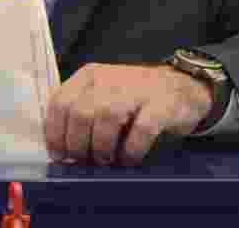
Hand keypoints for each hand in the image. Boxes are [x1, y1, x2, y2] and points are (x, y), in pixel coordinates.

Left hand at [44, 63, 212, 165]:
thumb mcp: (102, 96)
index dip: (55, 133)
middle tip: (84, 161)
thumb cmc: (136, 98)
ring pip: (106, 117)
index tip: (58, 155)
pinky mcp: (161, 104)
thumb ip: (82, 114)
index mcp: (89, 76)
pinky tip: (130, 159)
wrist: (184, 86)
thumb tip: (62, 150)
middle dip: (77, 145)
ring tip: (106, 161)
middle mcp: (108, 79)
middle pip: (80, 112)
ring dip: (102, 147)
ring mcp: (136, 89)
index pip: (59, 103)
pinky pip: (141, 129)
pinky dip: (132, 150)